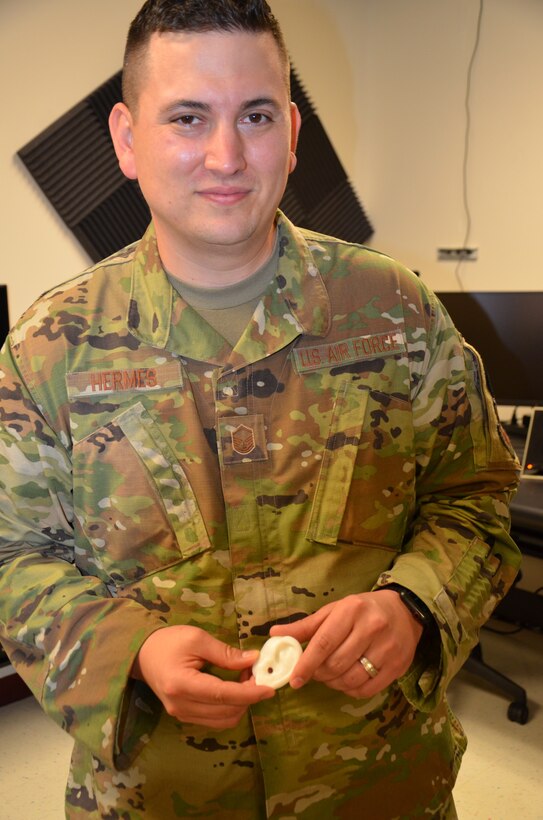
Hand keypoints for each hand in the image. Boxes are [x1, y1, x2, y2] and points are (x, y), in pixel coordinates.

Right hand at [132, 625, 274, 727]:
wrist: (142, 655)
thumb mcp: (197, 639)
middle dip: (248, 696)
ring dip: (241, 704)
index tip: (270, 689)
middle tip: (256, 673)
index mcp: (182, 684)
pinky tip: (233, 689)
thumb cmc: (168, 642)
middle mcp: (181, 706)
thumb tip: (253, 660)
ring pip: (223, 720)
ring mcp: (182, 715)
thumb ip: (225, 653)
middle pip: (226, 712)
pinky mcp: (185, 717)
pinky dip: (230, 707)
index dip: (250, 693)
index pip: (223, 696)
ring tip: (246, 680)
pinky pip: (215, 720)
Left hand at [270, 591, 423, 698]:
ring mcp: (387, 649)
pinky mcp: (397, 666)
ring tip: (330, 675)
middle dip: (319, 674)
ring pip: (351, 679)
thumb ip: (305, 626)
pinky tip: (346, 681)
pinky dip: (350, 690)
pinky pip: (366, 689)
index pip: (324, 642)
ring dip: (333, 683)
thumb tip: (275, 634)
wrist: (404, 611)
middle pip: (336, 664)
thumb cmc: (362, 610)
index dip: (306, 664)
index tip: (294, 679)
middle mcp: (372, 628)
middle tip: (315, 672)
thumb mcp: (334, 610)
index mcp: (351, 610)